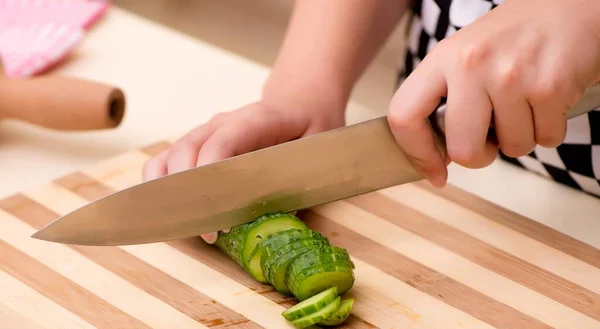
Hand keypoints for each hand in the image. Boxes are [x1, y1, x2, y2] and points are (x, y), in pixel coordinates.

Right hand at [142, 100, 344, 242]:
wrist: (299, 102)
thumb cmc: (309, 127)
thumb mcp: (318, 149)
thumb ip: (299, 177)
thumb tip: (276, 218)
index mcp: (255, 119)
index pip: (220, 144)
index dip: (212, 179)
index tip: (218, 216)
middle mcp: (222, 122)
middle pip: (186, 151)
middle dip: (190, 194)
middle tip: (208, 232)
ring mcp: (205, 132)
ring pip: (169, 157)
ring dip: (170, 193)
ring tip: (190, 226)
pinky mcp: (197, 145)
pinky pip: (166, 162)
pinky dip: (161, 187)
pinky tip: (173, 213)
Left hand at [387, 0, 599, 186]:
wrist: (572, 7)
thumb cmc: (514, 38)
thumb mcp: (464, 54)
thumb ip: (445, 98)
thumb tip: (435, 155)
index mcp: (442, 58)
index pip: (403, 115)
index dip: (416, 153)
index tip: (433, 170)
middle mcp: (471, 65)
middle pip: (462, 150)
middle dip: (480, 156)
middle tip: (490, 138)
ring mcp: (511, 76)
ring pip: (512, 148)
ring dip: (520, 136)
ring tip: (524, 103)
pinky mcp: (549, 87)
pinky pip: (546, 139)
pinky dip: (549, 129)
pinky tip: (547, 99)